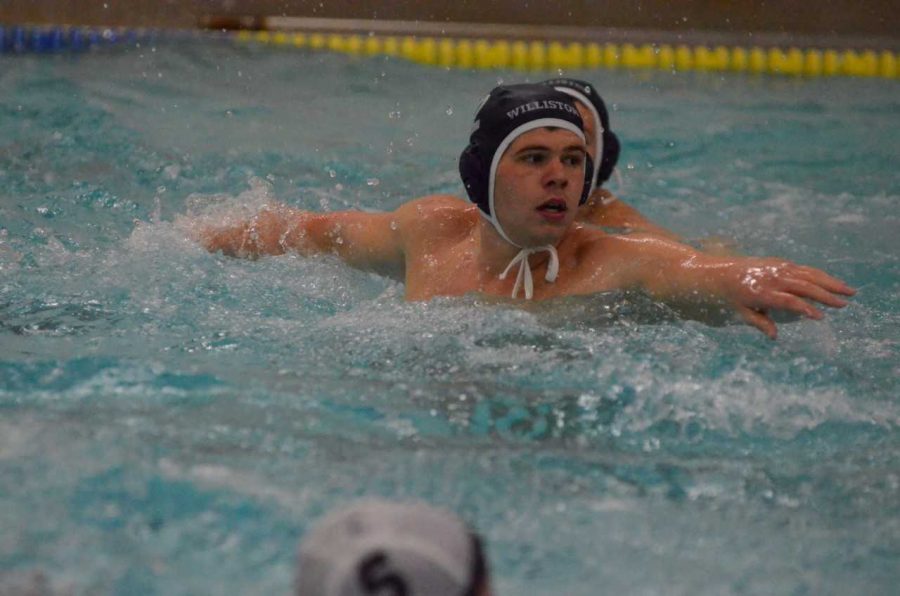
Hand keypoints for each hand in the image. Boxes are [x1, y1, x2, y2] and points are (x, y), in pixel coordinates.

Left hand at [723, 258, 855, 337]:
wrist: (709, 273)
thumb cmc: (723, 298)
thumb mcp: (737, 314)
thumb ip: (758, 322)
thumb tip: (774, 336)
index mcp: (760, 292)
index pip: (789, 301)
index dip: (806, 309)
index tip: (821, 317)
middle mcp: (770, 277)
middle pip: (804, 285)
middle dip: (826, 294)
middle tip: (845, 304)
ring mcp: (774, 268)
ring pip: (807, 273)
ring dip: (828, 281)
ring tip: (848, 290)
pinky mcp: (775, 263)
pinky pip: (800, 268)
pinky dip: (816, 274)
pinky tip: (829, 281)